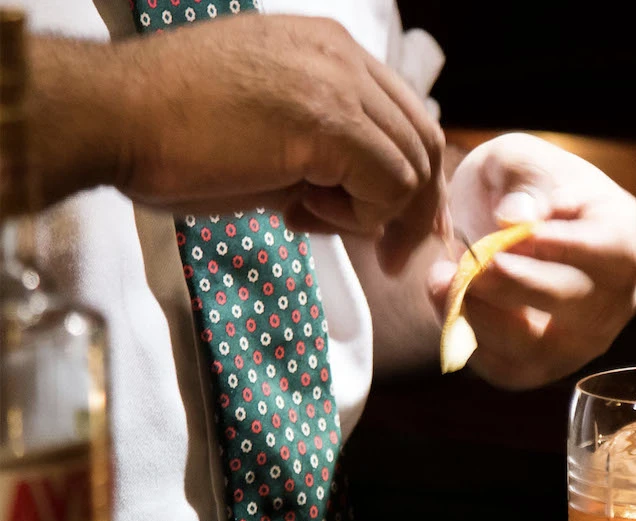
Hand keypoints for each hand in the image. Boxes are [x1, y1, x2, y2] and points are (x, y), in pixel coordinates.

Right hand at [29, 15, 445, 273]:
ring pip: (413, 165)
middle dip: (414, 207)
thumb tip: (356, 195)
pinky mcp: (332, 122)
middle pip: (423, 138)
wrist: (112, 116)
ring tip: (307, 215)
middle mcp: (344, 56)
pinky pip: (390, 185)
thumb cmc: (168, 130)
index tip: (393, 225)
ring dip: (373, 212)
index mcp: (329, 49)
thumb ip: (322, 149)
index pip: (404, 115)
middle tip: (389, 255)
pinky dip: (359, 216)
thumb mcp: (267, 131)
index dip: (409, 177)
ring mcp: (340, 84)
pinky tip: (298, 211)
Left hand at [430, 133, 635, 389]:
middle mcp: (619, 297)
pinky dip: (470, 341)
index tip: (517, 231)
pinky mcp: (544, 365)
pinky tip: (445, 301)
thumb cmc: (521, 182)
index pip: (613, 251)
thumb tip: (517, 218)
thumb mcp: (519, 159)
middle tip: (471, 262)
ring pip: (543, 350)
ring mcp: (584, 338)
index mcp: (628, 236)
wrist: (499, 219)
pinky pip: (509, 370)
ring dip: (485, 318)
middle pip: (579, 305)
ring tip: (441, 278)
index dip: (566, 246)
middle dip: (517, 285)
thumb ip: (522, 181)